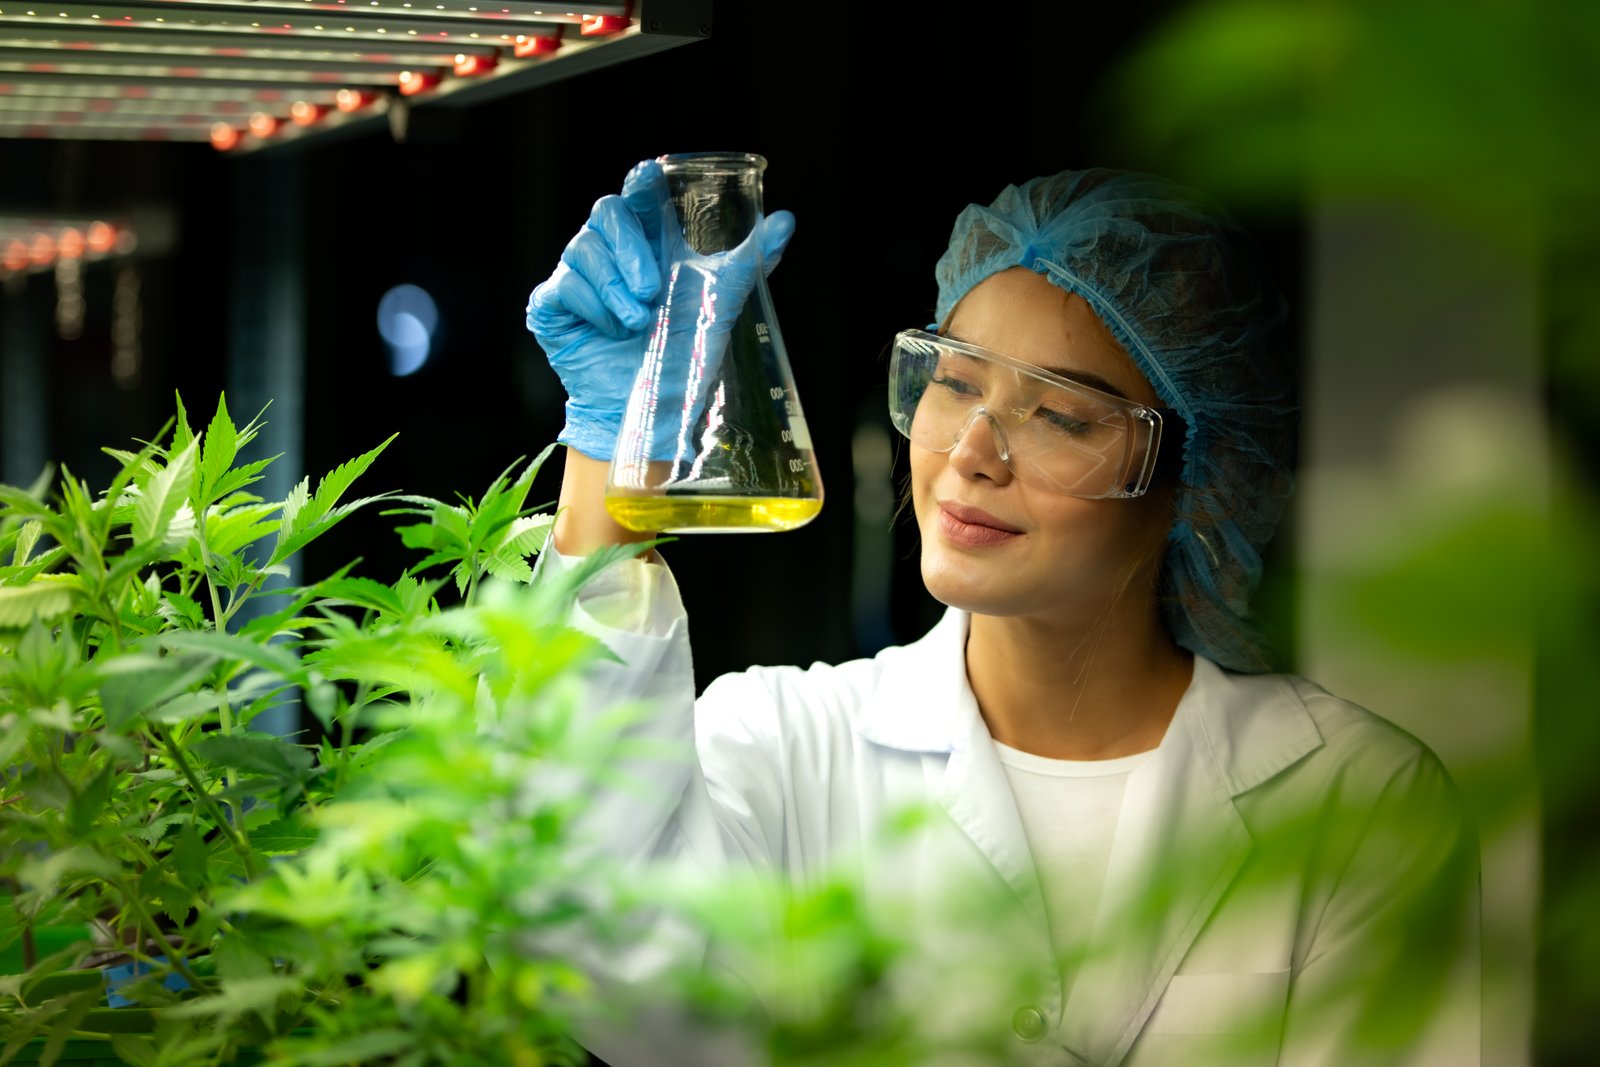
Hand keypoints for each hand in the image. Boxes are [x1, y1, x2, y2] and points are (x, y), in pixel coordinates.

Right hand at [527, 159, 795, 461]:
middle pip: (606, 212)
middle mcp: (609, 252)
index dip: (640, 182)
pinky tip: (612, 330)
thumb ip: (751, 259)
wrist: (651, 411)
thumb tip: (787, 221)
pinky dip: (594, 308)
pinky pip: (564, 286)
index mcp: (647, 242)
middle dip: (631, 249)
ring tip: (639, 323)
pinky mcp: (552, 305)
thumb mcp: (721, 302)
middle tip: (652, 289)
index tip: (649, 176)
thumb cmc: (682, 353)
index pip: (638, 196)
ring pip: (583, 249)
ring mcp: (578, 277)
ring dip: (616, 288)